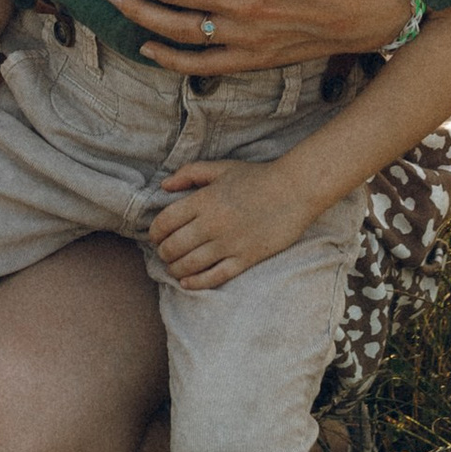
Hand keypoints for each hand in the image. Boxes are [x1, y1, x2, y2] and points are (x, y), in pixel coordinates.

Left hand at [148, 159, 310, 289]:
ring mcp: (229, 244)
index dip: (155, 232)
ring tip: (174, 267)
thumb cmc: (257, 177)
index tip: (156, 236)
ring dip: (175, 269)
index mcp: (204, 200)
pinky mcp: (245, 259)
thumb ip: (189, 173)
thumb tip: (164, 185)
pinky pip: (214, 277)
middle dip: (163, 252)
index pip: (165, 222)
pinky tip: (187, 282)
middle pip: (174, 247)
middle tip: (164, 252)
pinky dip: (196, 283)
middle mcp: (213, 224)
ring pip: (190, 265)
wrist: (295, 190)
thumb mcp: (221, 168)